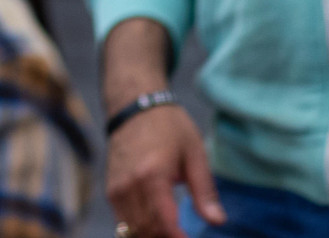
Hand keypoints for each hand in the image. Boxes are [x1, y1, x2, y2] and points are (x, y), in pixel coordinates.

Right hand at [101, 17, 224, 237]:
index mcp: (152, 176)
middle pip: (146, 232)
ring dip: (152, 237)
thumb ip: (204, 191)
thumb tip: (218, 221)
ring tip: (173, 233)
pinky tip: (157, 228)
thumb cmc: (169, 126)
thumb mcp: (194, 153)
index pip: (164, 224)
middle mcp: (129, 186)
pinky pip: (123, 222)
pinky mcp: (110, 190)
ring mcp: (116, 189)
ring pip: (131, 231)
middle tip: (184, 236)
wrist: (134, 104)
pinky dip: (139, 230)